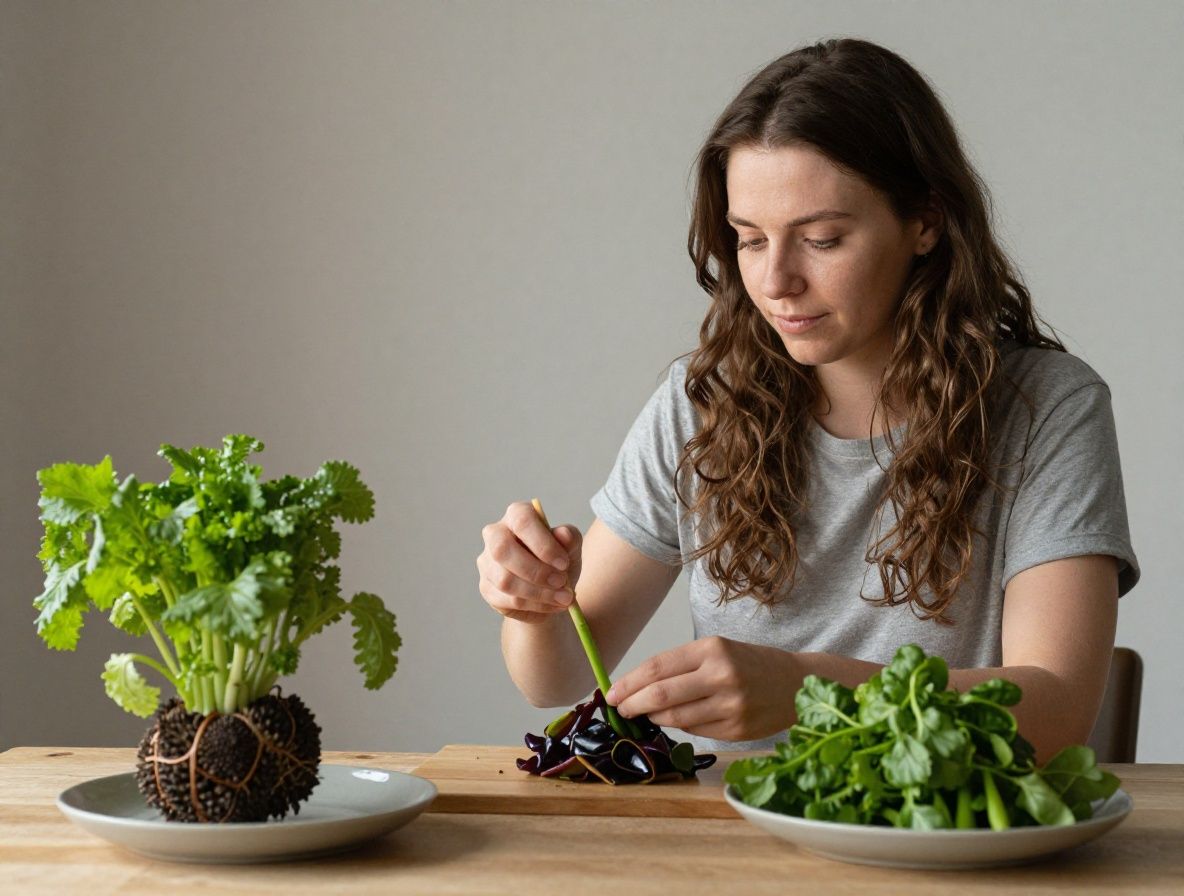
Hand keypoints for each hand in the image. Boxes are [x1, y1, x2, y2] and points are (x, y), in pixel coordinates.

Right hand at [477, 501, 582, 623]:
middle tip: (562, 582)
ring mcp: (487, 562)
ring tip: (564, 597)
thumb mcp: (572, 548)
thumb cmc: (559, 561)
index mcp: (516, 515)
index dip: (542, 543)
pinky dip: (536, 605)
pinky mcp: (487, 588)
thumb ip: (570, 539)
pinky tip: (552, 604)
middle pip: (502, 549)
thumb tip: (563, 534)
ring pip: (505, 580)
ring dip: (540, 592)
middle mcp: (495, 535)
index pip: (522, 520)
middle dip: (536, 570)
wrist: (553, 590)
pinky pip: (509, 600)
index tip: (564, 563)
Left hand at [604, 636, 797, 741]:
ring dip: (652, 718)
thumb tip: (639, 687)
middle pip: (660, 696)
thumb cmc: (751, 663)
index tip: (612, 692)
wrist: (797, 683)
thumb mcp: (719, 650)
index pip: (657, 668)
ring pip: (674, 718)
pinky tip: (675, 720)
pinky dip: (678, 726)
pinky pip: (694, 730)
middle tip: (619, 709)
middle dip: (632, 704)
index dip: (629, 683)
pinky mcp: (736, 729)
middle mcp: (720, 676)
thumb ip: (682, 667)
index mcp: (712, 649)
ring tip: (645, 714)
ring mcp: (730, 705)